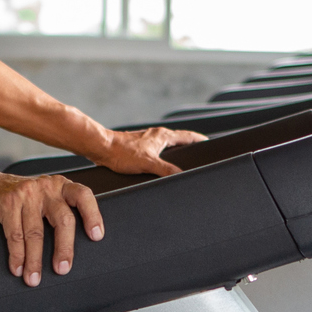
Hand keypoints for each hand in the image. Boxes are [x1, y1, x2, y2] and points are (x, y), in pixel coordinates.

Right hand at [0, 173, 104, 285]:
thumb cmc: (24, 198)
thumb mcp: (46, 197)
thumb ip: (62, 210)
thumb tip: (80, 247)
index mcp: (61, 186)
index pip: (83, 196)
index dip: (92, 215)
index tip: (96, 236)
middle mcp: (46, 187)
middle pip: (62, 219)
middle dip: (64, 248)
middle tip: (62, 269)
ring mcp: (26, 194)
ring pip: (35, 232)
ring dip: (34, 260)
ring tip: (34, 278)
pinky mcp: (7, 203)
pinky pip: (14, 235)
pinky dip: (16, 256)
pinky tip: (18, 268)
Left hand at [90, 126, 207, 176]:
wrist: (102, 148)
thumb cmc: (122, 153)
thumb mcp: (149, 164)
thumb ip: (167, 170)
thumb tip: (181, 176)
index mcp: (162, 136)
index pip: (188, 136)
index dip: (199, 140)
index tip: (209, 143)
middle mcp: (156, 135)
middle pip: (179, 139)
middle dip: (189, 146)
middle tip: (198, 154)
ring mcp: (147, 140)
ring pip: (166, 144)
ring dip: (175, 150)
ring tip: (181, 161)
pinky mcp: (138, 146)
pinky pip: (156, 150)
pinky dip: (162, 155)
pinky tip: (159, 165)